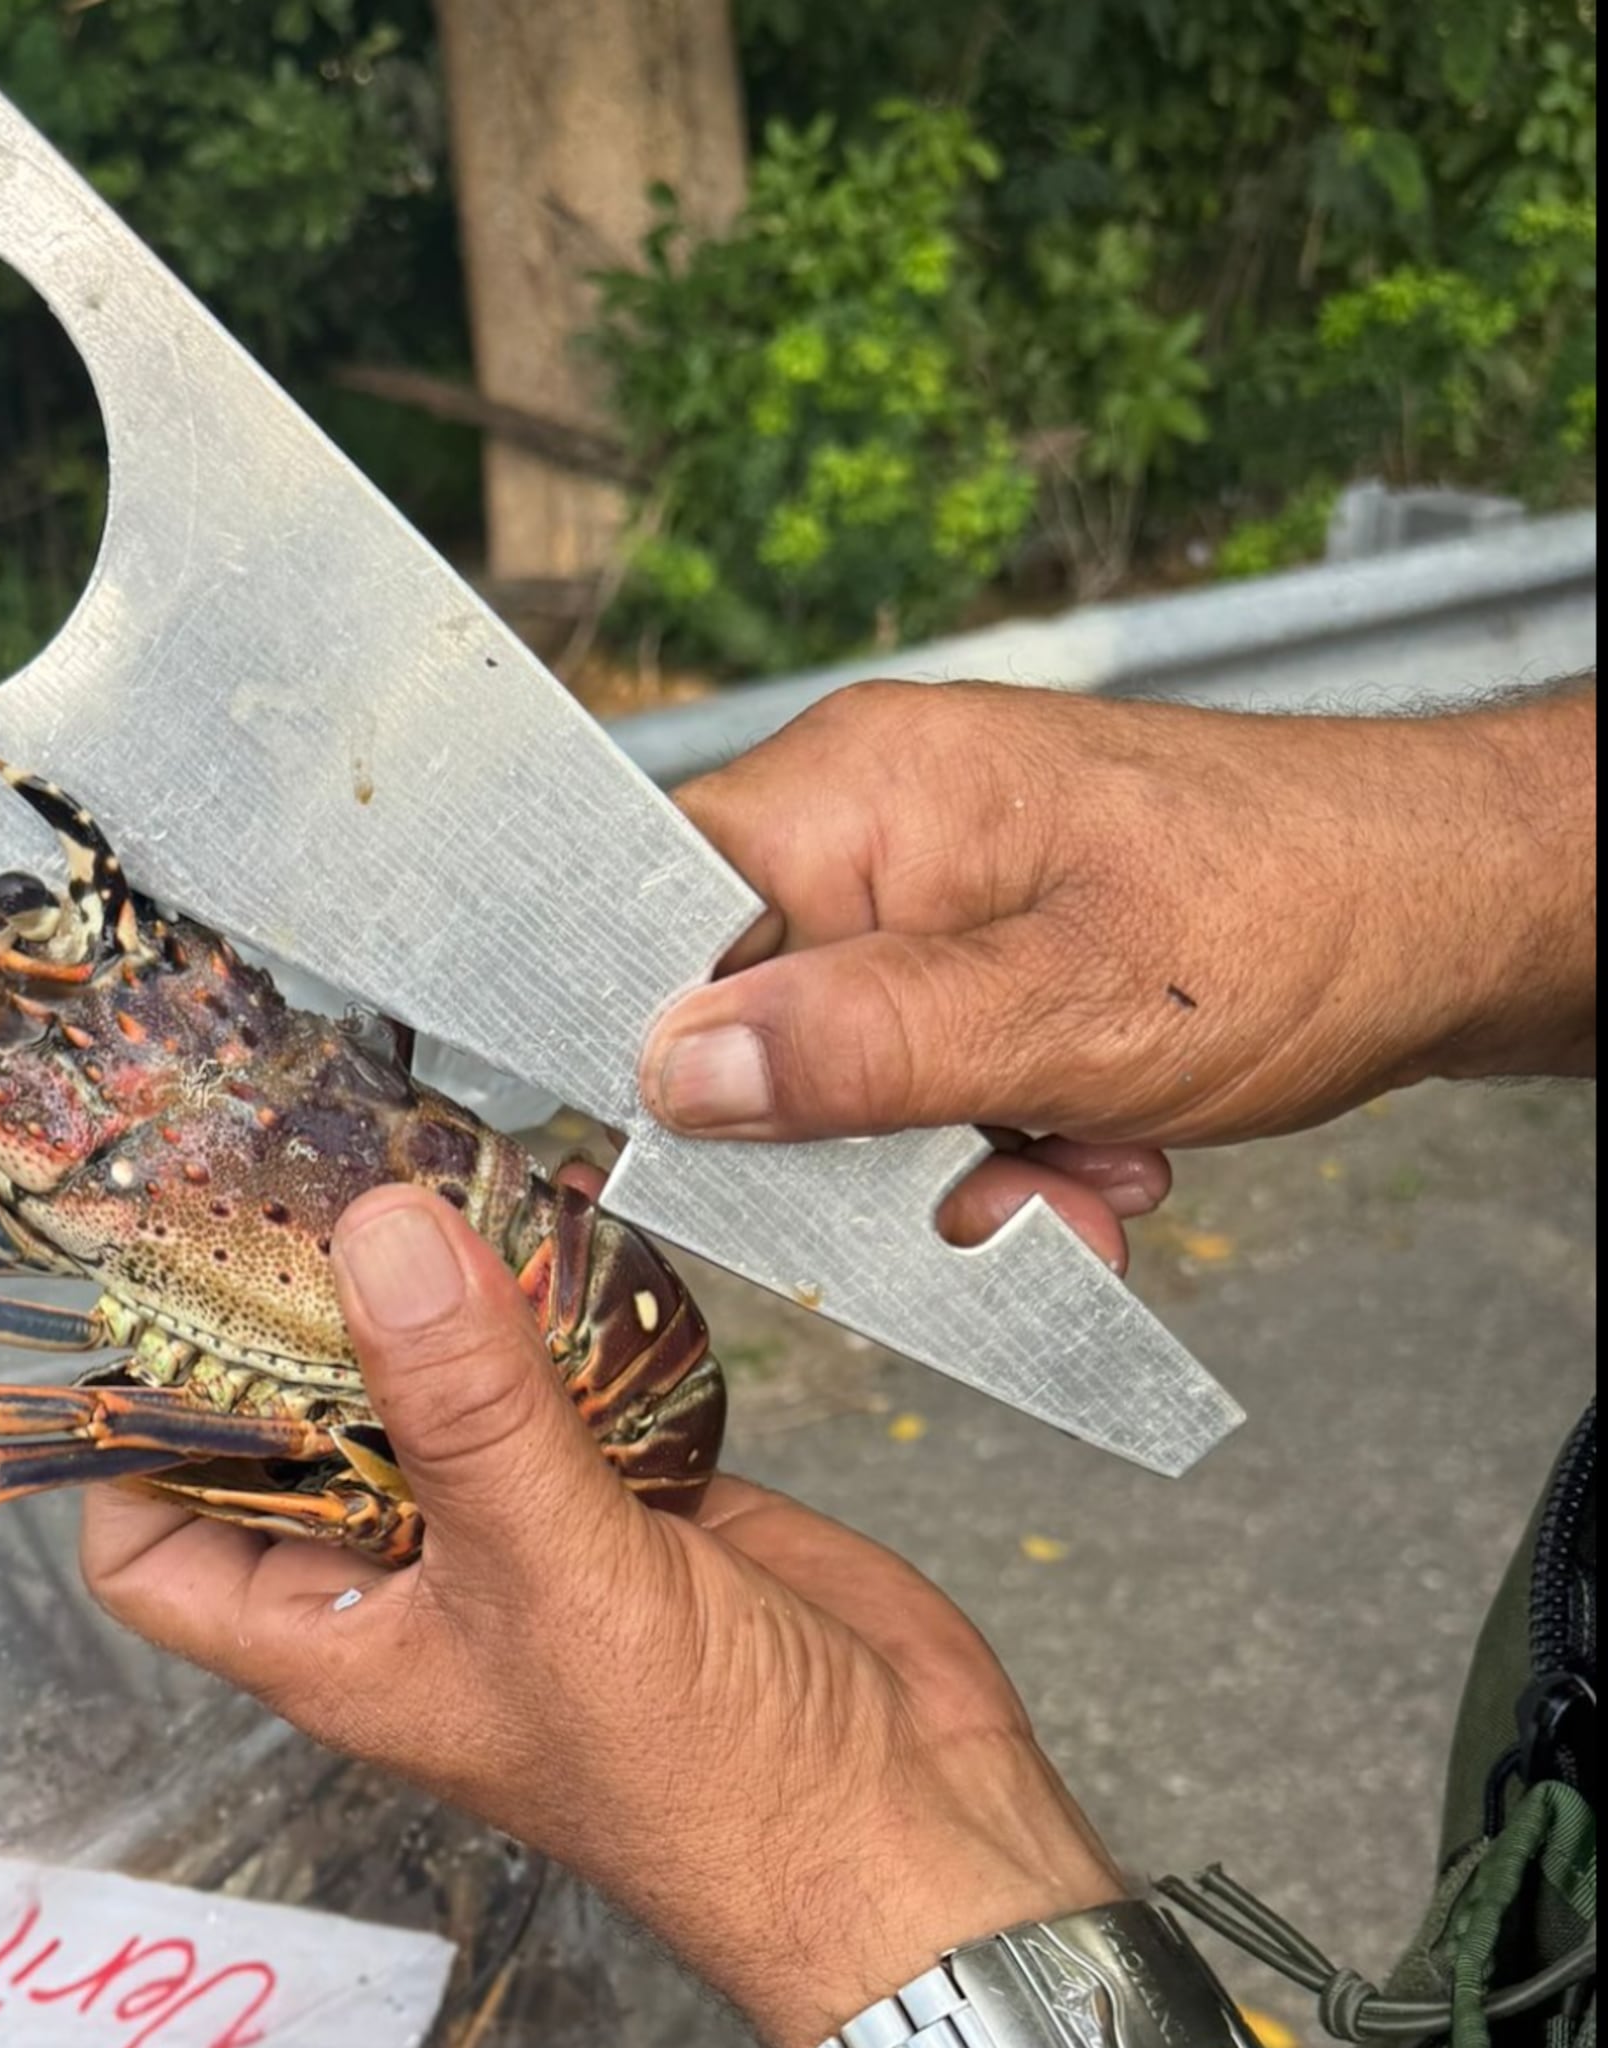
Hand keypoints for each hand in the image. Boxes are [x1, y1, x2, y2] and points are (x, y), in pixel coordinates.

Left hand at [84, 1185, 1328, 2047]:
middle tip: (281, 1179)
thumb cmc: (708, 1784)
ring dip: (425, 1298)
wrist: (907, 1826)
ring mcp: (519, 1527)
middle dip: (290, 1322)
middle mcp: (410, 1577)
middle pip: (297, 1432)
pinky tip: (549, 1222)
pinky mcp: (627, 1488)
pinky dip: (551, 1308)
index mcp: (336, 1635)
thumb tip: (371, 1238)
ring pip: (430, 1388)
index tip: (141, 1302)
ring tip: (402, 1162)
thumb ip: (465, 1405)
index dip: (128, 1442)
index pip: (156, 1547)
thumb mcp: (554, 1578)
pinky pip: (554, 1376)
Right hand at [643, 679, 1597, 1248]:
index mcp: (852, 793)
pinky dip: (996, 1133)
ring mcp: (923, 876)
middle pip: (751, 1014)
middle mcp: (867, 819)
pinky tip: (1094, 1147)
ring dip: (949, 1157)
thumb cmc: (1300, 913)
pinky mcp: (976, 933)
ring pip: (843, 1065)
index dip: (659, 1048)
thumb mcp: (1064, 1013)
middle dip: (858, 1140)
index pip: (648, 911)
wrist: (1463, 905)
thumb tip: (676, 1070)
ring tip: (1081, 1169)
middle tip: (982, 1191)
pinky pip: (919, 1060)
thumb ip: (856, 1048)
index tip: (718, 1158)